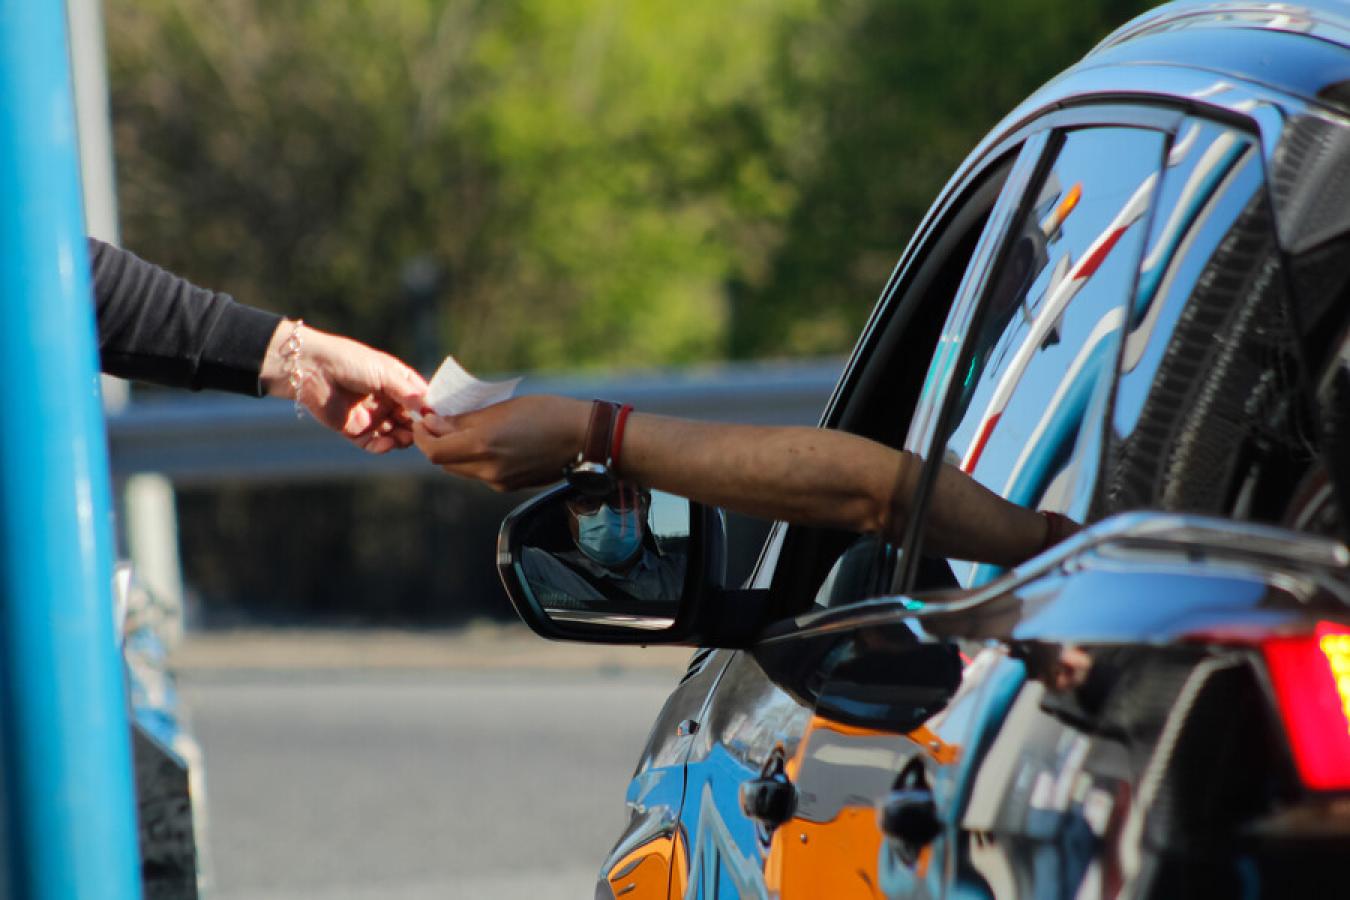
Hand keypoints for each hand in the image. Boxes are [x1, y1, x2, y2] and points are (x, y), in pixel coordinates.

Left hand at [263, 321, 427, 452]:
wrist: (311, 369)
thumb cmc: (349, 361)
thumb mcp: (385, 372)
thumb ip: (408, 392)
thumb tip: (431, 409)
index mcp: (396, 381)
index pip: (420, 398)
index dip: (430, 408)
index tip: (440, 416)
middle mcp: (386, 400)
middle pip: (411, 420)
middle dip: (418, 427)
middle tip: (424, 432)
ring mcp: (372, 416)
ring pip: (396, 435)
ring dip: (404, 438)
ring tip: (407, 438)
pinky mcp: (355, 431)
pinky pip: (375, 444)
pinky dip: (384, 447)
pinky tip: (389, 443)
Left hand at [413, 395, 590, 490]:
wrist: (585, 439)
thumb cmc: (548, 413)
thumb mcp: (503, 408)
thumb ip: (465, 419)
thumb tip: (434, 422)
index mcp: (483, 446)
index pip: (434, 451)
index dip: (421, 437)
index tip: (422, 420)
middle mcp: (488, 469)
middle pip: (445, 463)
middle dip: (436, 443)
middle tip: (437, 422)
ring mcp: (499, 481)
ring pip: (462, 469)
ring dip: (455, 452)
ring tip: (462, 429)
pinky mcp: (510, 486)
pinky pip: (481, 473)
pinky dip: (474, 459)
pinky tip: (487, 442)